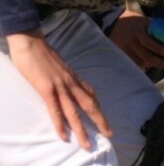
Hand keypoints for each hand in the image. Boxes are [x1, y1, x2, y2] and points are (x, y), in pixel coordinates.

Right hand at [7, 29, 110, 149]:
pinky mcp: (46, 89)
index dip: (98, 107)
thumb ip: (63, 76)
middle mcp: (71, 83)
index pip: (91, 94)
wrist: (32, 42)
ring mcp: (60, 86)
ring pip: (74, 112)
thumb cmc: (42, 53)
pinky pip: (54, 109)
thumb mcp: (58, 66)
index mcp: (73, 77)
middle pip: (89, 105)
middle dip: (100, 121)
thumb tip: (65, 84)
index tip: (103, 118)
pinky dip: (59, 123)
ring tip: (87, 144)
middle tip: (108, 134)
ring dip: (81, 130)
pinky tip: (64, 135)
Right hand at [108, 10, 163, 70]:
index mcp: (137, 31)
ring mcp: (124, 50)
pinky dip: (140, 66)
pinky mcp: (120, 55)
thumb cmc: (133, 22)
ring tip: (160, 65)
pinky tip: (148, 66)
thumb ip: (155, 27)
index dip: (158, 48)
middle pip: (145, 56)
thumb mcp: (144, 21)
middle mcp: (130, 42)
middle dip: (158, 62)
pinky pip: (131, 64)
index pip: (148, 42)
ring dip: (150, 66)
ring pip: (138, 63)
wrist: (113, 23)